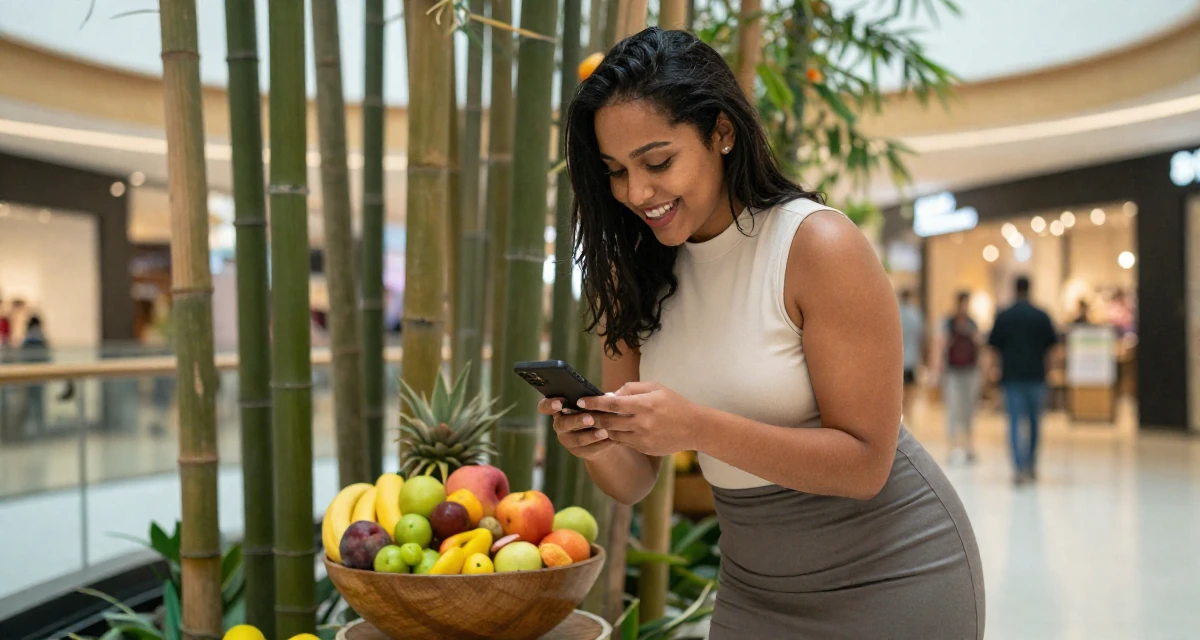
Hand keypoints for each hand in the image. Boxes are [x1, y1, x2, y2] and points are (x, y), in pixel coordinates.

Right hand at [537, 397, 618, 459]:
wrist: (601, 435)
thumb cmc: (595, 411)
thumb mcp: (594, 404)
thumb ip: (597, 400)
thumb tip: (609, 397)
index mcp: (559, 408)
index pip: (544, 407)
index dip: (549, 405)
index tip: (560, 402)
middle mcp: (559, 424)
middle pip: (563, 424)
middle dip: (577, 421)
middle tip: (590, 418)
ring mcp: (567, 439)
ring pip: (577, 439)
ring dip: (591, 435)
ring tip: (604, 432)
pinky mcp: (577, 451)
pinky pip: (588, 449)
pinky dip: (600, 444)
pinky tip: (611, 439)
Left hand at [574, 382, 699, 456]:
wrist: (694, 428)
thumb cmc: (673, 403)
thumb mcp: (655, 388)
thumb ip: (631, 388)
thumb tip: (610, 394)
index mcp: (645, 405)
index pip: (612, 403)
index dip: (594, 402)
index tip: (580, 401)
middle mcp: (642, 423)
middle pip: (608, 422)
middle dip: (591, 418)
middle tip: (578, 414)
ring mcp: (643, 438)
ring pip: (613, 434)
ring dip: (600, 429)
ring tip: (589, 422)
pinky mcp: (644, 449)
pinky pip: (623, 442)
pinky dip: (614, 436)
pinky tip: (607, 430)